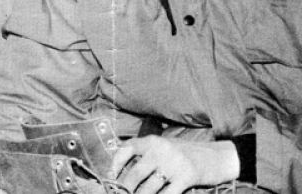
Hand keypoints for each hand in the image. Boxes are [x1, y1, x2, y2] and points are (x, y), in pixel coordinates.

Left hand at [111, 136, 238, 193]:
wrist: (218, 157)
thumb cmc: (187, 154)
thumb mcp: (165, 147)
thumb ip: (147, 154)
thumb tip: (124, 170)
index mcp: (152, 141)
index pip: (127, 149)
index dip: (116, 163)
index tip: (111, 176)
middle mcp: (160, 150)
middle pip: (135, 173)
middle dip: (126, 189)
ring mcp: (173, 163)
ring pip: (149, 188)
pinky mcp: (186, 177)